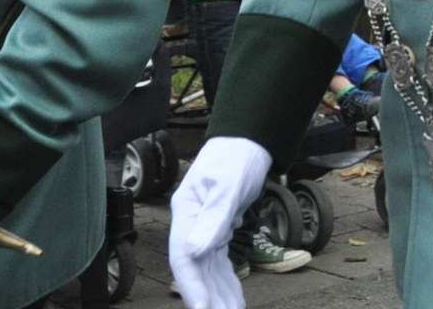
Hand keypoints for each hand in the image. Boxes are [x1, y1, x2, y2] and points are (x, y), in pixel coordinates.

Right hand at [169, 136, 271, 308]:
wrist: (248, 140)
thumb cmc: (237, 156)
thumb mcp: (228, 184)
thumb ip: (214, 217)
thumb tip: (195, 250)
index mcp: (186, 213)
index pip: (184, 257)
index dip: (191, 287)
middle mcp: (191, 225)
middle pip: (196, 270)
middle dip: (207, 299)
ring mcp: (203, 229)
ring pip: (208, 271)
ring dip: (218, 296)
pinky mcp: (218, 230)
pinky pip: (219, 263)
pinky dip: (227, 283)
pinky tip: (234, 300)